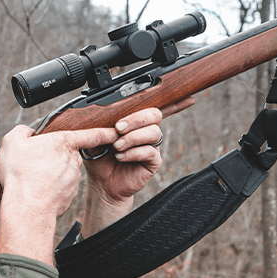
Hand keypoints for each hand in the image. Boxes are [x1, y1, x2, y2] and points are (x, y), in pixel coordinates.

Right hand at [0, 124, 118, 263]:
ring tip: (34, 178)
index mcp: (63, 143)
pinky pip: (62, 188)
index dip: (104, 132)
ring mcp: (73, 179)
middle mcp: (72, 160)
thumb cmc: (20, 174)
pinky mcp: (70, 195)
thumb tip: (28, 133)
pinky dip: (52, 188)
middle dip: (57, 156)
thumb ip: (23, 132)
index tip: (115, 132)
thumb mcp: (12, 142)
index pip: (91, 134)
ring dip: (53, 173)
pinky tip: (38, 190)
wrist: (26, 207)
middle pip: (70, 154)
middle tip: (37, 161)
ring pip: (65, 171)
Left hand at [83, 97, 194, 229]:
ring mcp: (151, 146)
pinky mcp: (153, 162)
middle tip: (118, 128)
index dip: (171, 100)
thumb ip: (100, 125)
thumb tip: (102, 116)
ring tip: (117, 146)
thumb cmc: (99, 157)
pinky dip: (134, 153)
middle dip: (136, 119)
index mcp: (134, 122)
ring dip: (133, 137)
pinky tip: (121, 157)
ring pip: (153, 132)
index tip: (181, 95)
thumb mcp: (95, 137)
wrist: (102, 183)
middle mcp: (146, 131)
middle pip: (154, 115)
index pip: (150, 107)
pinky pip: (150, 152)